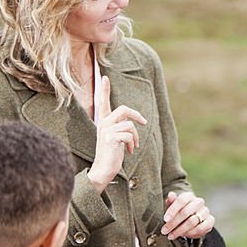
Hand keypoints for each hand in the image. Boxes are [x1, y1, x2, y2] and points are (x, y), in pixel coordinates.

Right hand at [88, 76, 147, 192]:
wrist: (104, 169)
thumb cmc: (111, 154)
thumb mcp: (116, 137)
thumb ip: (121, 127)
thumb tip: (135, 121)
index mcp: (104, 121)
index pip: (103, 102)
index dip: (105, 90)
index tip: (104, 77)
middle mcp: (103, 123)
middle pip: (124, 110)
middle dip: (137, 116)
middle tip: (143, 122)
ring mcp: (106, 130)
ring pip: (129, 125)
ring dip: (135, 137)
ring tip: (132, 146)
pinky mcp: (110, 138)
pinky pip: (129, 135)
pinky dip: (132, 143)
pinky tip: (129, 151)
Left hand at [162, 191, 214, 239]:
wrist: (192, 220)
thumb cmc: (179, 212)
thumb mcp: (172, 207)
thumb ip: (171, 202)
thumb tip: (171, 194)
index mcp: (189, 196)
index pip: (181, 200)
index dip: (172, 210)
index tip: (165, 219)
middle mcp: (198, 202)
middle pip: (186, 212)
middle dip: (173, 223)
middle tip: (165, 231)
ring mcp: (205, 211)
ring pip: (192, 221)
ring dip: (180, 230)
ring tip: (171, 235)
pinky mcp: (210, 221)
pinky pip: (201, 228)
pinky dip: (191, 233)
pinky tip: (184, 235)